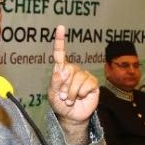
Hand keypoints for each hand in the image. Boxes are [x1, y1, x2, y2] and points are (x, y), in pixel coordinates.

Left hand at [48, 25, 98, 142]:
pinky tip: (81, 97)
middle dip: (64, 87)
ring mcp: (84, 76)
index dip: (60, 40)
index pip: (60, 53)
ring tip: (70, 99)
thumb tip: (61, 71)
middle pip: (69, 71)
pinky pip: (87, 84)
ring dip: (72, 93)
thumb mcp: (52, 95)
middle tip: (63, 97)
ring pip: (78, 79)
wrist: (72, 116)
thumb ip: (55, 82)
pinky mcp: (92, 83)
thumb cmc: (60, 104)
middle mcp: (73, 70)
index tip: (60, 27)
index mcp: (61, 70)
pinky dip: (81, 93)